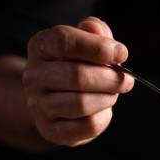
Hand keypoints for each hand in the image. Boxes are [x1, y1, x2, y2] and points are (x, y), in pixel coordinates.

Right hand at [23, 17, 133, 146]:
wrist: (55, 100)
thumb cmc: (76, 66)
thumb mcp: (86, 43)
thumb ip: (95, 32)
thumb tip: (97, 29)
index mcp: (40, 47)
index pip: (63, 41)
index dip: (96, 47)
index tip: (121, 53)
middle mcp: (33, 77)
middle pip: (76, 75)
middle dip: (109, 78)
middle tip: (126, 79)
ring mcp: (39, 106)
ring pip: (81, 103)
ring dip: (107, 97)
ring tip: (113, 93)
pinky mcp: (51, 130)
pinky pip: (86, 125)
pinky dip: (103, 117)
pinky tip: (103, 109)